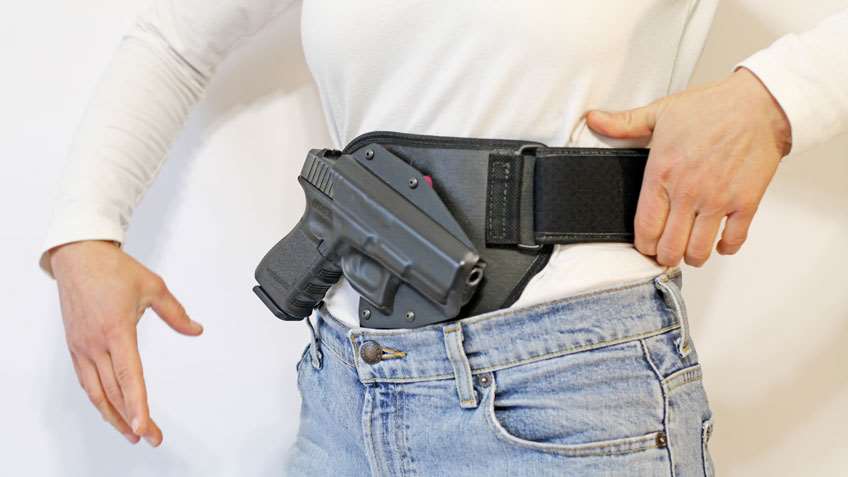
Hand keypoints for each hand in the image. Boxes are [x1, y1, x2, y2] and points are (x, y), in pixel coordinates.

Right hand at [50, 240, 202, 445]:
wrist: (79, 256)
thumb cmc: (113, 270)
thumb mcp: (154, 287)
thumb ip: (176, 314)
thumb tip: (196, 330)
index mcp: (117, 330)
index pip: (129, 377)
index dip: (137, 405)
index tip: (145, 427)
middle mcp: (95, 343)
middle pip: (113, 392)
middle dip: (132, 420)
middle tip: (151, 438)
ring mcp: (82, 347)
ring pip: (96, 392)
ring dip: (113, 415)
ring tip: (131, 433)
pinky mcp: (75, 346)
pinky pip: (86, 381)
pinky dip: (99, 399)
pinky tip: (110, 409)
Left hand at [586, 67, 791, 266]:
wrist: (758, 104)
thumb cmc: (712, 107)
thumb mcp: (660, 111)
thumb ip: (624, 123)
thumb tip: (593, 120)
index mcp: (662, 173)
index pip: (645, 227)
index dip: (643, 245)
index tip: (645, 246)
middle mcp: (688, 191)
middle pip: (670, 246)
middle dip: (665, 255)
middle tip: (667, 251)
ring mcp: (718, 199)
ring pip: (699, 250)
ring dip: (692, 257)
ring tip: (690, 251)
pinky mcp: (746, 202)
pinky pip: (734, 240)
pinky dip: (725, 247)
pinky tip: (719, 241)